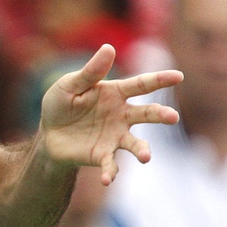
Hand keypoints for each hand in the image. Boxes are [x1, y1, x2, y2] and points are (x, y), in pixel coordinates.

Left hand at [38, 44, 182, 184]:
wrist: (48, 134)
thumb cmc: (61, 104)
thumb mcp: (69, 85)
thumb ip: (90, 72)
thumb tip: (109, 47)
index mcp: (114, 93)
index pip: (140, 85)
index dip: (159, 79)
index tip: (178, 76)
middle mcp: (121, 115)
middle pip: (146, 114)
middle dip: (160, 115)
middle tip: (172, 117)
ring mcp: (115, 137)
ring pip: (135, 143)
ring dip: (142, 150)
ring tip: (146, 157)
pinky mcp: (103, 155)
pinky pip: (111, 165)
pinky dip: (111, 172)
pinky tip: (106, 180)